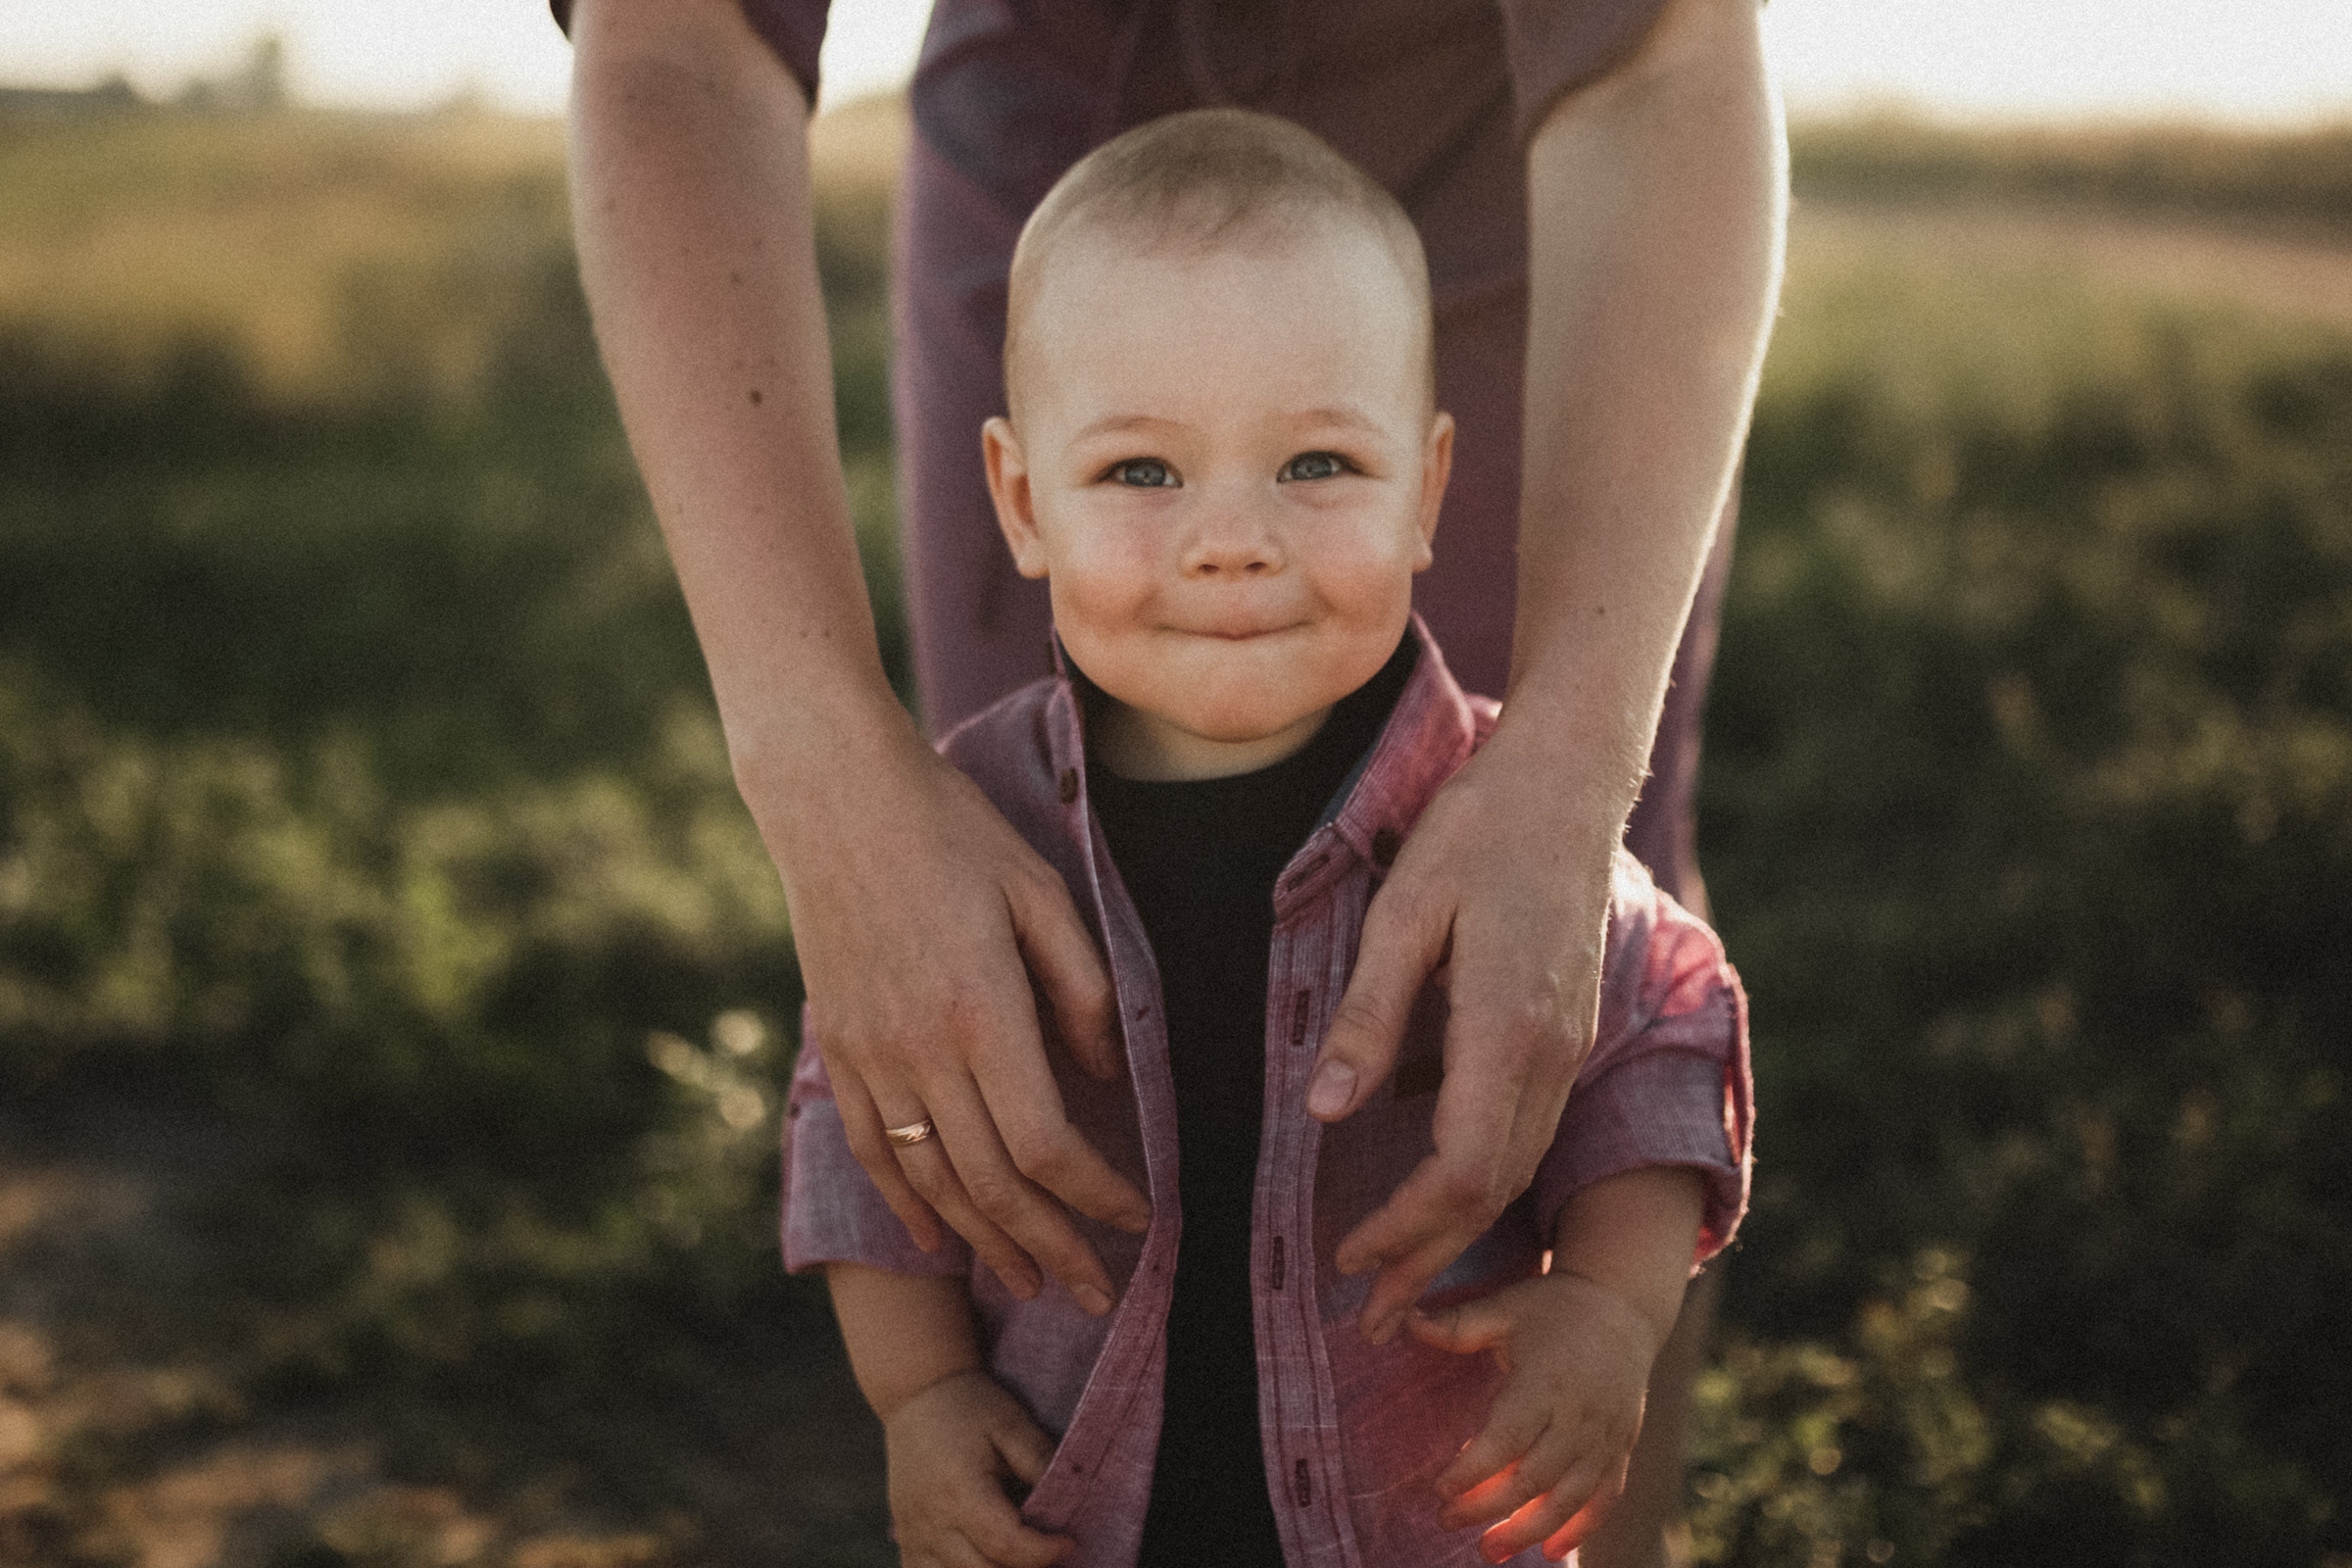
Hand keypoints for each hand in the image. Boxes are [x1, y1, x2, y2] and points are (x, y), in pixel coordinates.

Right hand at [758, 721, 1148, 1310]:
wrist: (834, 799)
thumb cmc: (952, 831)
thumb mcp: (1042, 892)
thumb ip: (1084, 989)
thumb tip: (1109, 1078)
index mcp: (982, 1010)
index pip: (1046, 1142)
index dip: (1097, 1193)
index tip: (1138, 1216)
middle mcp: (921, 1049)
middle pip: (993, 1183)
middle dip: (1053, 1247)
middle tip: (1099, 1292)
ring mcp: (872, 1055)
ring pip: (933, 1181)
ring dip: (986, 1243)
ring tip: (1030, 1283)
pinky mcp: (841, 1047)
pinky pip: (875, 1149)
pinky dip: (910, 1203)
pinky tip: (941, 1238)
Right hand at [885, 1370, 1072, 1567]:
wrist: (916, 1394)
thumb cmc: (969, 1405)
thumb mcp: (1012, 1423)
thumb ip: (1040, 1462)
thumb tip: (1071, 1499)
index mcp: (961, 1491)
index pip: (1007, 1545)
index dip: (1044, 1552)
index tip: (1069, 1541)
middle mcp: (932, 1521)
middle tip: (1049, 1551)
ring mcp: (913, 1534)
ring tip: (1018, 1556)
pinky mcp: (906, 1539)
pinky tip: (982, 1560)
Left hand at [1308, 729, 1615, 1342]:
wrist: (1569, 780)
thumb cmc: (1477, 831)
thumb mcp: (1403, 913)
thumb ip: (1368, 1016)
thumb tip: (1321, 1111)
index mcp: (1509, 1029)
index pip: (1462, 1169)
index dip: (1407, 1229)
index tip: (1349, 1260)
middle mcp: (1552, 1053)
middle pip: (1497, 1190)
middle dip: (1431, 1259)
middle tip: (1370, 1314)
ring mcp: (1569, 1044)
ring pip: (1519, 1167)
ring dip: (1459, 1230)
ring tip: (1398, 1275)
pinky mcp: (1569, 1030)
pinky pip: (1529, 1130)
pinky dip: (1484, 1180)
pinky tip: (1442, 1193)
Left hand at [1410, 1271, 1663, 1562]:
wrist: (1624, 1306)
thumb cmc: (1554, 1308)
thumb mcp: (1505, 1308)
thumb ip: (1457, 1324)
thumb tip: (1404, 1321)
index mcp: (1545, 1383)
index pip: (1505, 1439)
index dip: (1471, 1471)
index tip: (1439, 1489)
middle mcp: (1578, 1417)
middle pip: (1532, 1479)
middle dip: (1487, 1509)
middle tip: (1446, 1523)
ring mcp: (1605, 1437)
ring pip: (1568, 1499)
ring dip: (1527, 1531)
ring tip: (1489, 1551)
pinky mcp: (1622, 1448)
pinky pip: (1604, 1499)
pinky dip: (1579, 1529)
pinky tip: (1548, 1551)